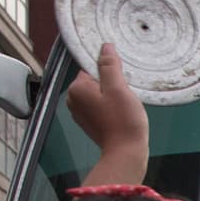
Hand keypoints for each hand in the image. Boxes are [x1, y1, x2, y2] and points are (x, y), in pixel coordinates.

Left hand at [69, 44, 150, 187]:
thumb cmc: (123, 121)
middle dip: (111, 85)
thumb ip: (110, 65)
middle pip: (95, 80)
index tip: (121, 84)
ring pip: (99, 93)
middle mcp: (73, 100)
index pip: (93, 68)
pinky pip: (100, 106)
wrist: (126, 153)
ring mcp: (80, 113)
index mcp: (77, 88)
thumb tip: (105, 47)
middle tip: (124, 96)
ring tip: (123, 106)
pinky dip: (110, 107)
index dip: (110, 73)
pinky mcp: (89, 123)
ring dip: (112, 96)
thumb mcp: (118, 87)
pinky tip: (120, 114)